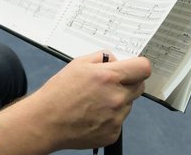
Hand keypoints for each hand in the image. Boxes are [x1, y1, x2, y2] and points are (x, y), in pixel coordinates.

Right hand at [0, 51, 150, 153]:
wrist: (47, 121)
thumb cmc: (58, 92)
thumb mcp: (77, 64)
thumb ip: (101, 57)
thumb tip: (115, 60)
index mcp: (109, 77)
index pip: (143, 68)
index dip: (138, 66)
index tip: (133, 67)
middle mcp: (117, 97)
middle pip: (139, 86)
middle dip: (128, 82)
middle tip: (108, 84)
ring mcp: (117, 117)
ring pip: (128, 104)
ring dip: (117, 100)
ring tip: (94, 102)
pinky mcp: (113, 133)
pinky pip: (119, 120)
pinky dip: (110, 117)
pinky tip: (93, 115)